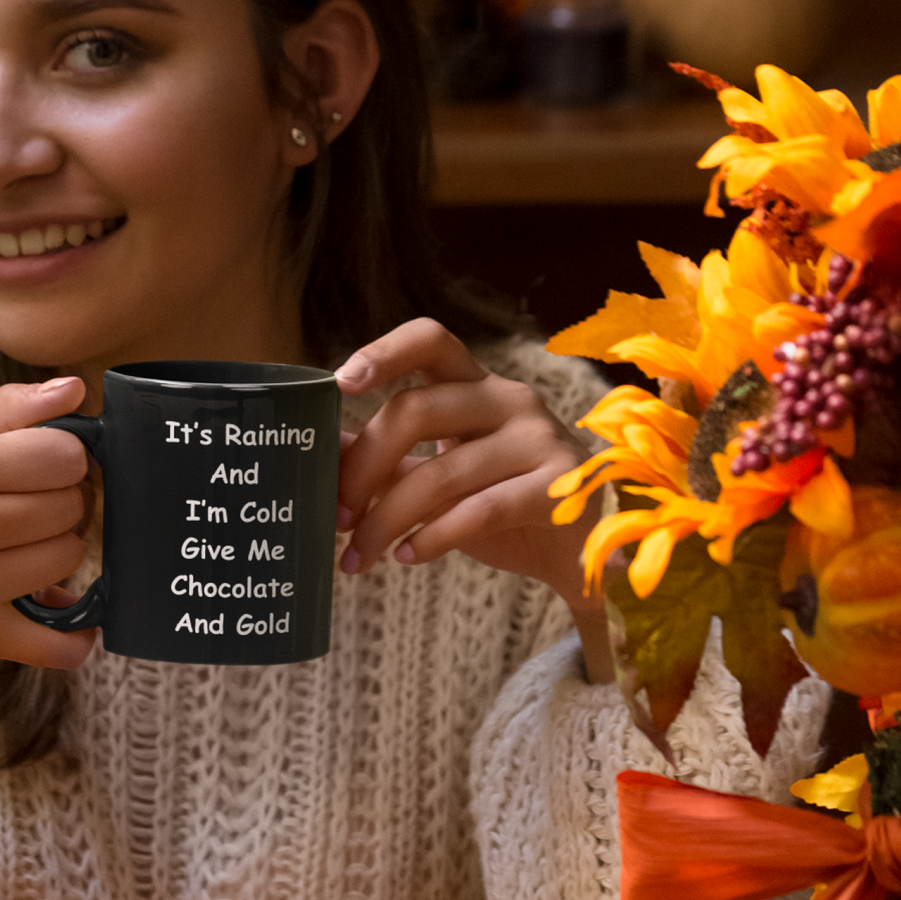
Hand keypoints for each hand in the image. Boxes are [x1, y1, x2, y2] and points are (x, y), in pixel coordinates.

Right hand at [0, 377, 94, 729]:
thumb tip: (74, 389)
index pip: (59, 453)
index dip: (63, 460)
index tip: (43, 469)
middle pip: (69, 505)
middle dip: (58, 507)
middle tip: (26, 515)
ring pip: (69, 558)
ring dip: (56, 558)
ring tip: (20, 555)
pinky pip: (59, 644)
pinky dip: (72, 639)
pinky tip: (61, 619)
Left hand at [334, 319, 612, 678]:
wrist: (581, 555)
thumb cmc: (503, 507)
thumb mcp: (439, 477)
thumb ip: (387, 460)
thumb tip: (320, 450)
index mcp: (477, 385)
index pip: (431, 341)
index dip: (383, 352)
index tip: (339, 382)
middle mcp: (510, 400)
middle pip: (417, 409)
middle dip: (363, 467)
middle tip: (336, 517)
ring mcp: (538, 441)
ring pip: (441, 472)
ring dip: (386, 521)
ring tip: (359, 557)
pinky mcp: (558, 488)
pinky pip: (479, 510)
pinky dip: (432, 538)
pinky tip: (407, 558)